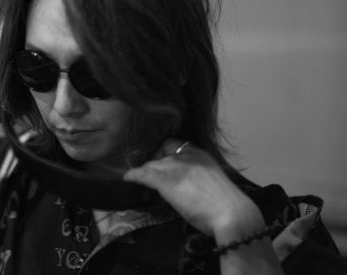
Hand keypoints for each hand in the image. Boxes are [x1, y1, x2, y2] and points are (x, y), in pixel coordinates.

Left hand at [123, 139, 263, 238]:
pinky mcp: (166, 180)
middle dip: (153, 163)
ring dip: (144, 172)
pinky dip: (134, 176)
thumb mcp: (212, 179)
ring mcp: (175, 167)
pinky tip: (128, 179)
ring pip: (151, 165)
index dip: (163, 152)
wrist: (232, 214)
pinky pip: (143, 175)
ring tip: (138, 179)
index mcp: (200, 153)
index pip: (173, 144)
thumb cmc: (226, 203)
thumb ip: (197, 175)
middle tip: (148, 173)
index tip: (158, 159)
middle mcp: (186, 155)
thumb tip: (186, 182)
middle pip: (160, 155)